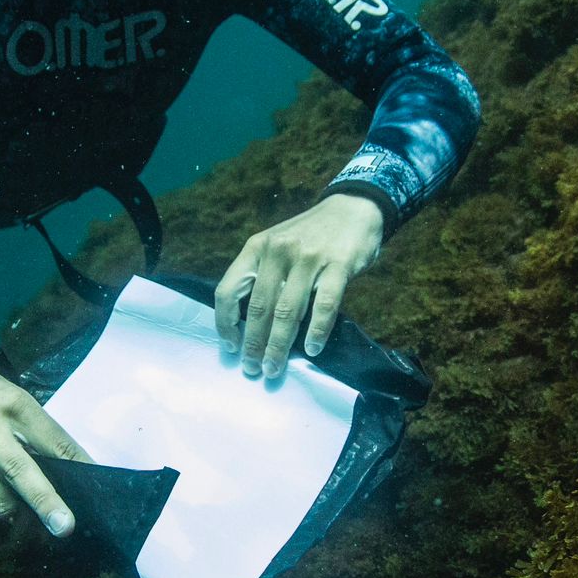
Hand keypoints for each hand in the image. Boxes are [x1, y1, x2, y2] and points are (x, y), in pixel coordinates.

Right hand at [0, 343, 84, 534]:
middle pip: (21, 472)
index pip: (52, 441)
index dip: (77, 466)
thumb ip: (36, 431)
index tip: (96, 488)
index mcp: (12, 404)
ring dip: (20, 511)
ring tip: (31, 512)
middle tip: (65, 526)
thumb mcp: (13, 396)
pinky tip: (4, 499)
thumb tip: (66, 470)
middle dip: (45, 502)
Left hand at [214, 192, 384, 378]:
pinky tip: (312, 348)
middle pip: (259, 307)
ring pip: (288, 311)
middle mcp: (277, 251)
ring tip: (275, 368)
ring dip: (279, 345)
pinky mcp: (338, 264)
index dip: (225, 322)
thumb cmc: (310, 234)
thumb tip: (248, 324)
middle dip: (254, 343)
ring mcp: (308, 257)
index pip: (228, 290)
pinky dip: (317, 330)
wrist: (353, 208)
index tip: (231, 345)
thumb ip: (262, 275)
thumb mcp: (275, 244)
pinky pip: (324, 305)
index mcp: (256, 247)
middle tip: (253, 369)